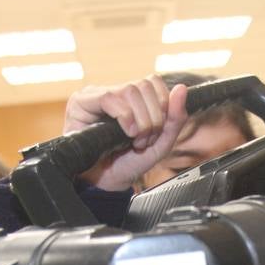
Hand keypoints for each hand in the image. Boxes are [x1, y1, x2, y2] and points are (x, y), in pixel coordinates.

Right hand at [63, 76, 189, 190]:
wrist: (109, 182)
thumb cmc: (130, 162)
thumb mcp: (161, 142)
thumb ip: (175, 117)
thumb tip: (182, 89)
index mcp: (133, 98)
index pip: (153, 82)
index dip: (162, 105)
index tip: (157, 130)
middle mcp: (115, 92)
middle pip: (144, 85)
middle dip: (153, 117)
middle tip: (145, 140)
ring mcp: (97, 95)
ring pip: (130, 90)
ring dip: (140, 120)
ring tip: (134, 139)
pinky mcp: (82, 101)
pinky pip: (110, 98)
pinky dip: (125, 117)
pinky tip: (126, 133)